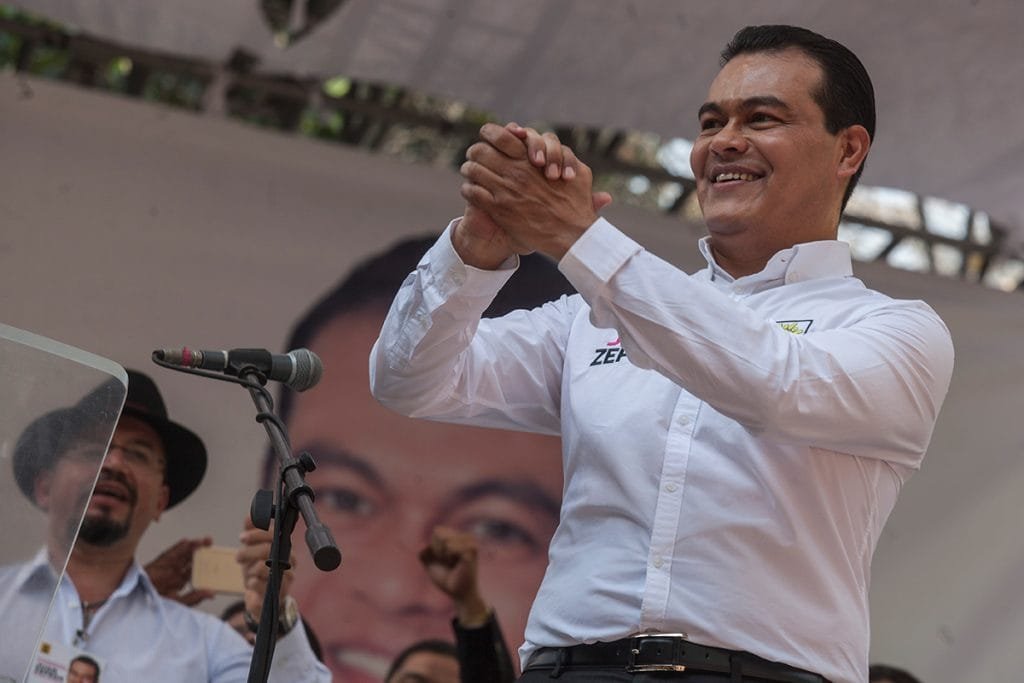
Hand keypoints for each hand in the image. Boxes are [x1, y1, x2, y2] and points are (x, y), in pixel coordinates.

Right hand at [144, 536, 214, 606]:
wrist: (136, 605)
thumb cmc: (155, 607)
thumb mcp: (178, 604)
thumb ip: (194, 598)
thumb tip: (212, 593)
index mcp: (180, 582)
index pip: (195, 570)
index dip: (205, 563)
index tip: (217, 557)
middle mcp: (174, 573)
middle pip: (189, 559)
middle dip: (200, 551)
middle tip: (209, 542)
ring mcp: (166, 568)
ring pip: (181, 555)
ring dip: (191, 547)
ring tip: (201, 541)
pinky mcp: (157, 565)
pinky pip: (168, 554)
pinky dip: (177, 548)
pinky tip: (186, 542)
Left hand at [237, 517, 295, 625]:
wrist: (263, 599)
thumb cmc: (258, 570)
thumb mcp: (252, 549)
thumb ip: (252, 530)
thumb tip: (250, 515)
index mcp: (284, 545)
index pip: (274, 532)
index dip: (256, 533)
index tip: (242, 537)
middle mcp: (289, 560)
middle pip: (269, 548)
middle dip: (249, 551)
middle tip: (238, 557)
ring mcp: (286, 577)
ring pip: (265, 567)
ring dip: (250, 569)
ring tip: (248, 573)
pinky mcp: (279, 593)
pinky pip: (263, 585)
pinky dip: (253, 583)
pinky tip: (251, 583)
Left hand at [419, 526, 490, 626]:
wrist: (458, 593)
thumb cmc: (446, 578)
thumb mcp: (430, 564)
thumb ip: (424, 553)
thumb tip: (426, 548)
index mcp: (457, 537)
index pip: (438, 531)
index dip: (435, 547)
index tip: (443, 560)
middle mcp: (465, 536)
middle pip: (439, 533)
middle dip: (438, 550)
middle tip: (448, 563)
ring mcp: (470, 541)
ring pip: (444, 540)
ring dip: (444, 556)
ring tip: (454, 564)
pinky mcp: (472, 548)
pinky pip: (450, 547)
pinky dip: (449, 558)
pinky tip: (458, 565)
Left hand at [460, 123, 612, 259]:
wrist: (572, 234)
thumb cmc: (578, 204)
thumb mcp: (580, 172)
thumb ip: (566, 156)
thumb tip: (553, 146)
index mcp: (531, 159)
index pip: (500, 135)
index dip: (490, 133)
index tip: (487, 137)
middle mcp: (515, 171)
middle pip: (480, 150)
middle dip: (475, 151)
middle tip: (473, 155)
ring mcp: (505, 190)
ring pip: (472, 170)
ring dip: (469, 169)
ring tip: (469, 172)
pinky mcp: (499, 210)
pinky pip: (472, 193)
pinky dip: (468, 189)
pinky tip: (471, 190)